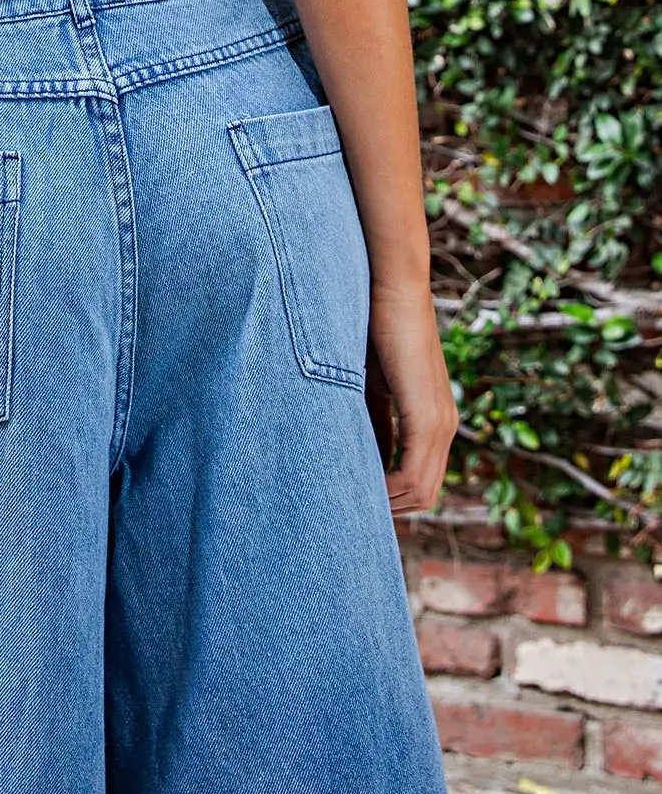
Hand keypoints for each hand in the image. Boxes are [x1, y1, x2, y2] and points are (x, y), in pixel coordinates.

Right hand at [367, 284, 458, 514]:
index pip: (418, 478)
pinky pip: (413, 476)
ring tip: (348, 502)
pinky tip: (360, 488)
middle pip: (423, 494)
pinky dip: (387, 490)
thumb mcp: (370, 382)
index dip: (388, 494)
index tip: (354, 497)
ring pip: (421, 492)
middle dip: (388, 507)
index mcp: (434, 416)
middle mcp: (446, 424)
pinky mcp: (428, 417)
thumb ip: (373, 418)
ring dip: (386, 503)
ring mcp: (441, 422)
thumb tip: (360, 454)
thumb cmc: (374, 321)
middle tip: (349, 509)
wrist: (391, 284)